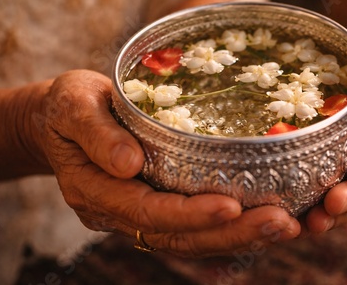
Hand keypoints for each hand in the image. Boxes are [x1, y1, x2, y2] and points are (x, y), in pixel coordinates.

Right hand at [37, 70, 299, 257]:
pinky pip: (191, 229)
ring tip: (286, 226)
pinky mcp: (154, 206)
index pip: (147, 211)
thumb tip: (130, 163)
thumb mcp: (73, 105)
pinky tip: (263, 221)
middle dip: (230, 234)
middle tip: (281, 223)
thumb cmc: (68, 107)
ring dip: (238, 238)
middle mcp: (118, 212)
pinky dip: (228, 230)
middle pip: (177, 237)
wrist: (61, 121)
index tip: (232, 206)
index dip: (190, 214)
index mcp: (95, 189)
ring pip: (189, 240)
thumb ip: (97, 133)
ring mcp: (136, 214)